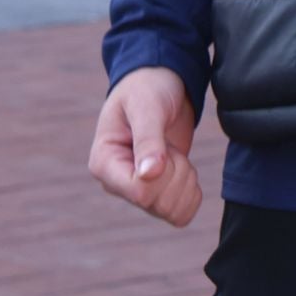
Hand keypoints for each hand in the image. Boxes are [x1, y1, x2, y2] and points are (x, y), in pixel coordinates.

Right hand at [87, 67, 202, 228]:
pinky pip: (181, 213)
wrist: (161, 82)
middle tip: (169, 144)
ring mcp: (138, 191)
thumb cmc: (147, 88)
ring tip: (173, 151)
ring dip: (184, 179)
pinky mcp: (158, 193)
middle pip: (158, 204)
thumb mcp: (148, 107)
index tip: (164, 144)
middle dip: (177, 172)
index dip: (164, 171)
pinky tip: (182, 166)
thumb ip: (148, 139)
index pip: (139, 193)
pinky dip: (191, 192)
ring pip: (171, 212)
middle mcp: (118, 183)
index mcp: (104, 164)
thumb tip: (149, 175)